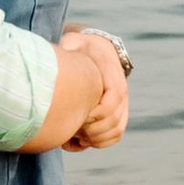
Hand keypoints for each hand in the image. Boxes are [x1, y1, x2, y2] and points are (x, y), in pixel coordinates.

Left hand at [53, 28, 129, 149]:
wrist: (99, 51)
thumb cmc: (82, 48)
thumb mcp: (74, 41)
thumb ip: (69, 46)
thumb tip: (61, 54)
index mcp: (112, 75)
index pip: (113, 99)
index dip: (96, 113)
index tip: (76, 115)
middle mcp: (121, 92)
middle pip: (113, 121)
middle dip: (91, 130)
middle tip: (70, 130)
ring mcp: (122, 105)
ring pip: (116, 131)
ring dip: (94, 140)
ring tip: (73, 138)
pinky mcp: (118, 115)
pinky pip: (115, 136)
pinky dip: (99, 143)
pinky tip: (78, 142)